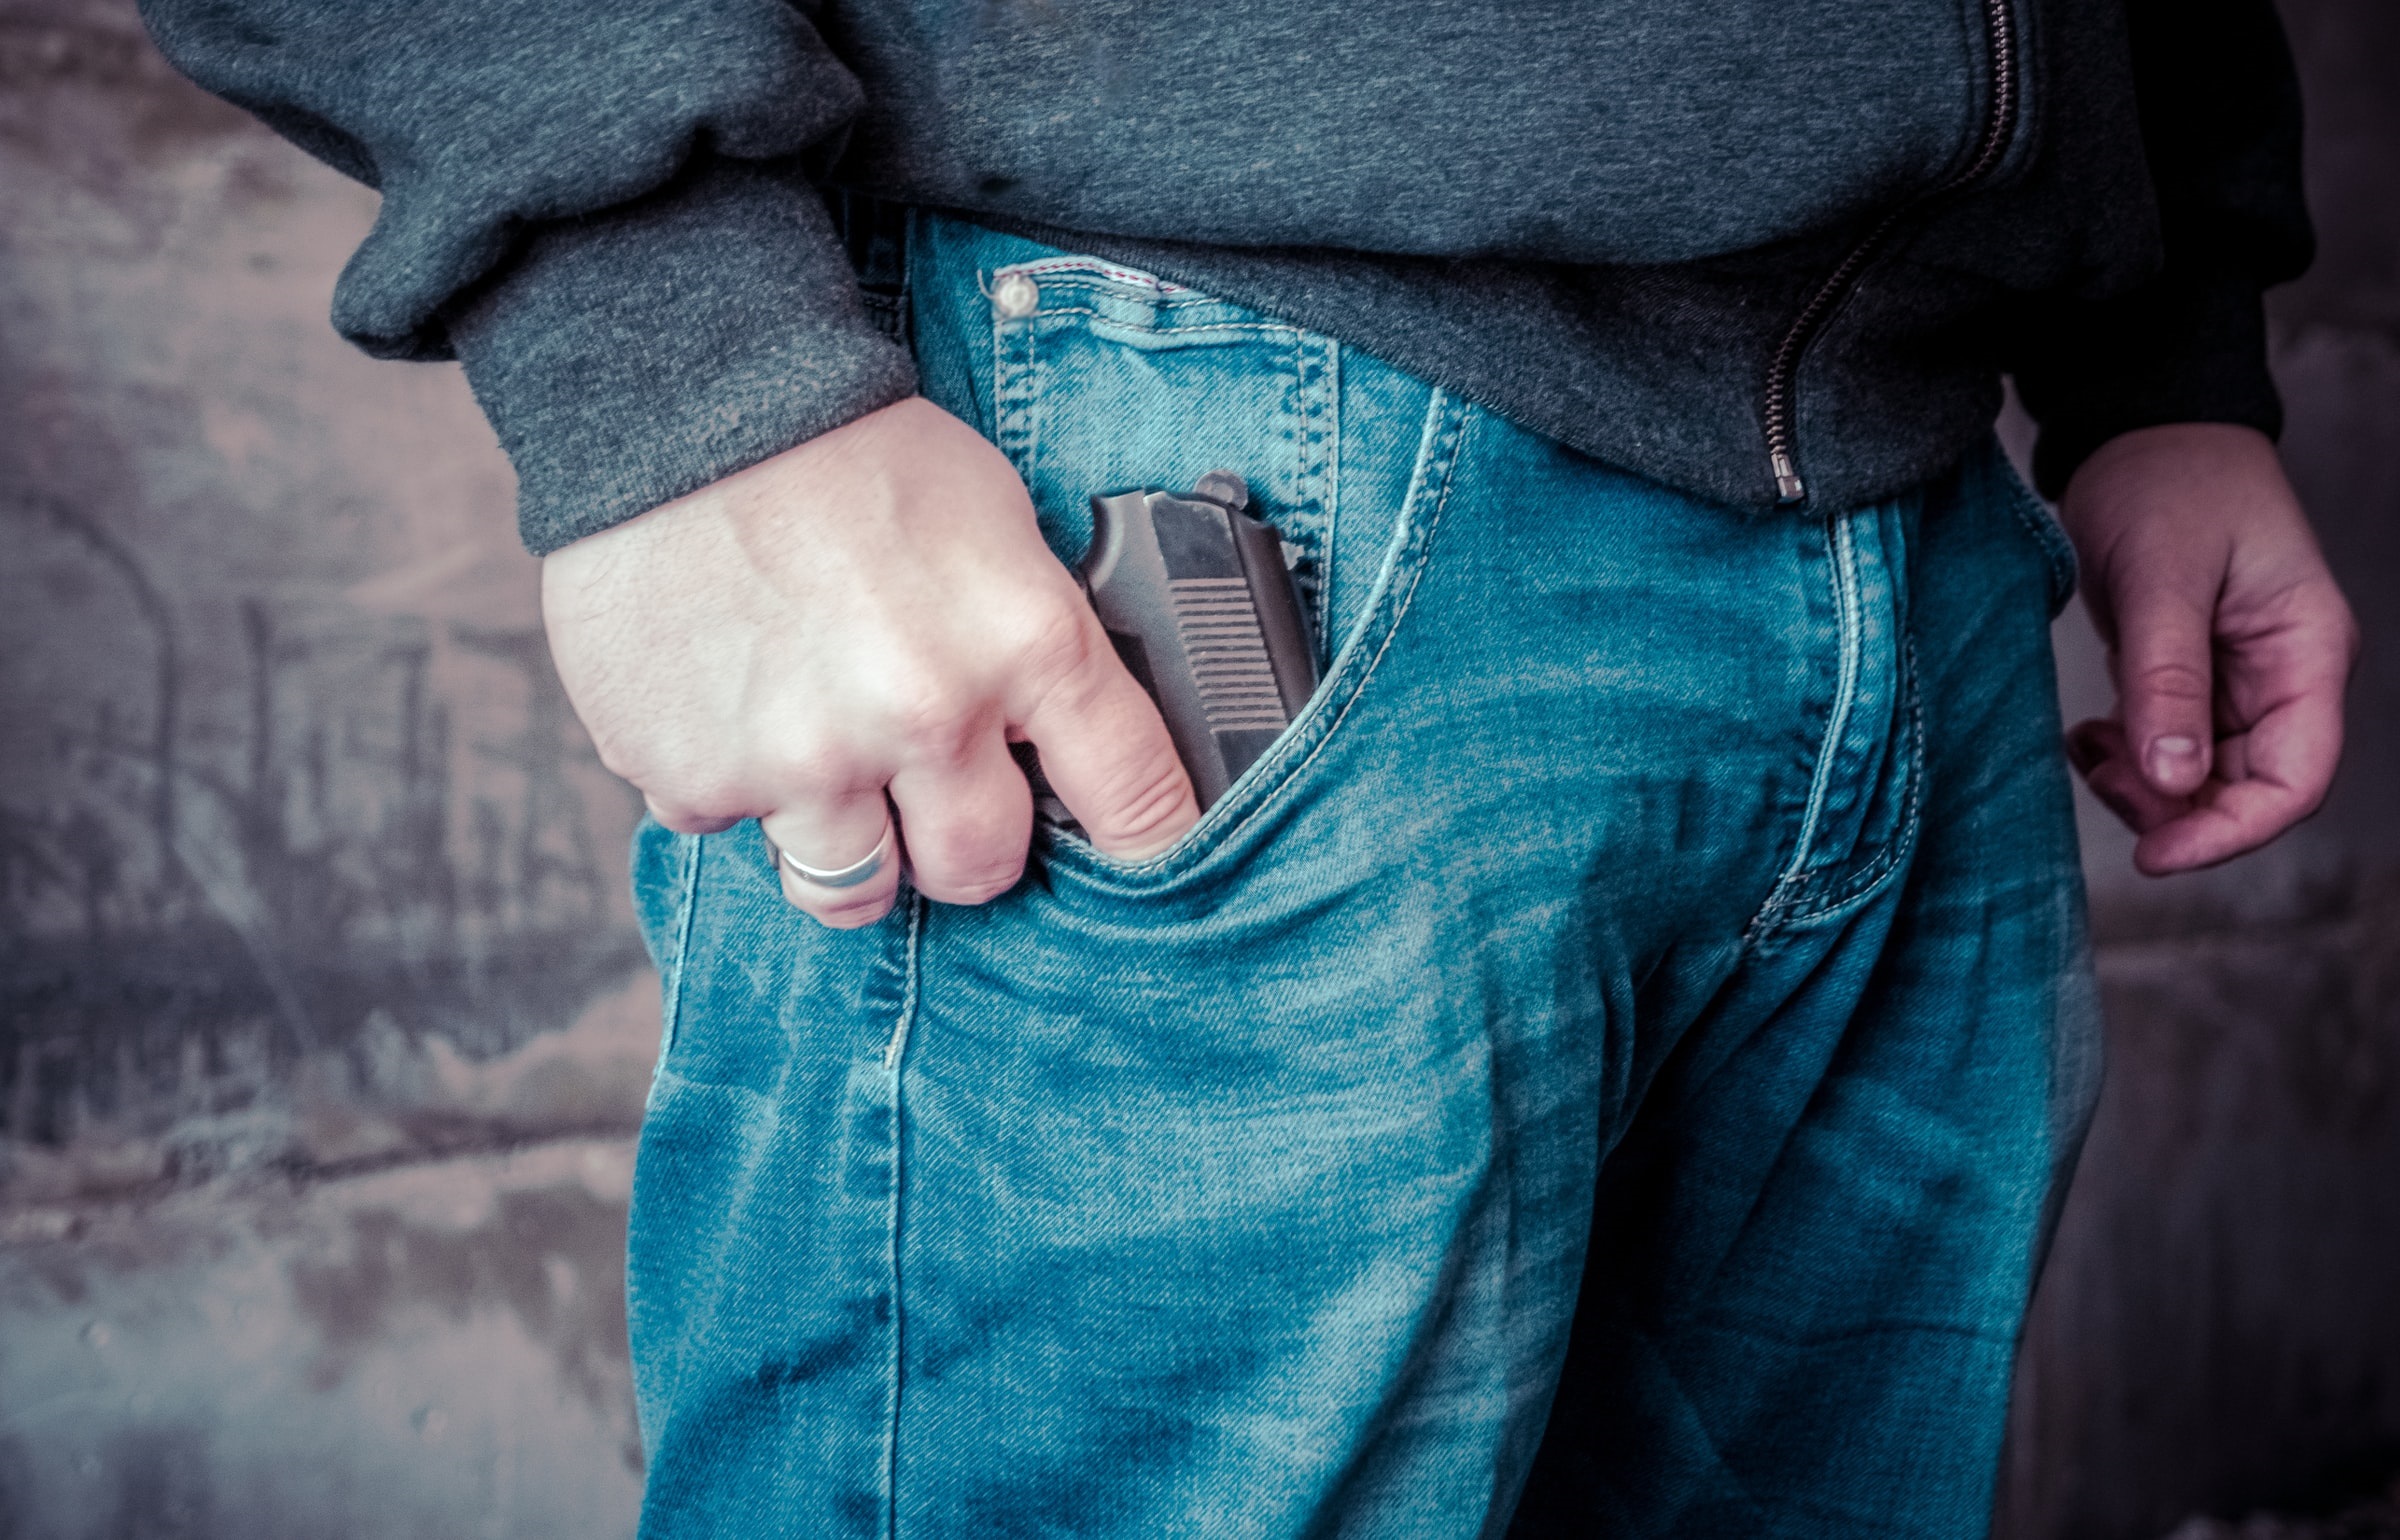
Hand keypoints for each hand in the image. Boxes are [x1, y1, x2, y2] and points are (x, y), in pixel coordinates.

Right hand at [541, 396, 1199, 926]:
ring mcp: (805, 759)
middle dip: (961, 840)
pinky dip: (735, 782)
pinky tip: (731, 696)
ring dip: (847, 839)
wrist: (677, 402)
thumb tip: (1064, 749)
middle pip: (979, 871)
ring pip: (854, 888)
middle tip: (927, 783)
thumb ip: (1035, 649)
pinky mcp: (696, 777)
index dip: (1148, 843)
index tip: (1138, 860)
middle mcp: (924, 715)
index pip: (1136, 800)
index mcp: (1025, 643)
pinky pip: (732, 830)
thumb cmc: (849, 456)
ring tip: (819, 752)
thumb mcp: (996, 524)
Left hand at [2057, 423, 2357, 874]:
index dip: (2230, 831)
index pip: (2296, 778)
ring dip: (2145, 785)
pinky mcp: (2194, 676)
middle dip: (2175, 809)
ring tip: (2088, 747)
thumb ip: (2167, 679)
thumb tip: (2172, 780)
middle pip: (2248, 790)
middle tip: (2100, 774)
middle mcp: (2285, 675)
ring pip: (2203, 778)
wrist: (2139, 433)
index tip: (2155, 852)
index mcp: (2307, 652)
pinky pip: (2171, 746)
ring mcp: (2241, 680)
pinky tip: (2088, 735)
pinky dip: (2129, 757)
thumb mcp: (2163, 578)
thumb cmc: (2167, 481)